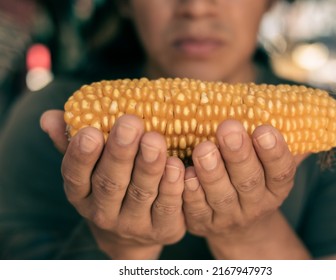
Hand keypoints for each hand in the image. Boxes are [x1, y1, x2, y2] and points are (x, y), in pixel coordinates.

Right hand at [41, 110, 185, 258]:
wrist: (133, 233)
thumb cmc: (110, 184)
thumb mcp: (89, 166)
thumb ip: (71, 141)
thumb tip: (49, 117)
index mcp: (81, 193)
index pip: (75, 175)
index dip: (81, 155)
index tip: (90, 131)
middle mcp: (104, 212)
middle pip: (110, 183)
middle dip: (120, 153)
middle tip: (131, 124)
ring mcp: (133, 224)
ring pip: (140, 194)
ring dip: (148, 166)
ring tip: (155, 140)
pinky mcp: (162, 229)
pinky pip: (167, 208)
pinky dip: (172, 187)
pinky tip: (177, 165)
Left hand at [182, 120, 306, 248]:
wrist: (238, 227)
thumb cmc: (254, 181)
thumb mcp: (271, 167)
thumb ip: (285, 142)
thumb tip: (306, 109)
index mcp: (276, 188)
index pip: (281, 172)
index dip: (274, 152)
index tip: (264, 129)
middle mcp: (255, 205)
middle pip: (249, 181)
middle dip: (239, 155)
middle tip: (228, 128)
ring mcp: (228, 217)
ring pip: (221, 196)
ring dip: (212, 173)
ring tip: (203, 148)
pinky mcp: (202, 223)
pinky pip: (195, 210)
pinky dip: (190, 192)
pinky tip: (185, 173)